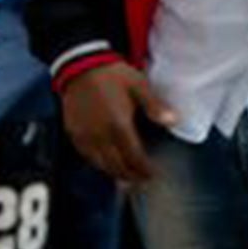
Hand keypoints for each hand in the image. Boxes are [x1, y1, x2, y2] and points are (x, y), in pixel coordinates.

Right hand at [60, 62, 176, 184]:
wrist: (81, 66)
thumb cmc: (112, 75)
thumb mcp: (139, 85)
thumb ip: (155, 106)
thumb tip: (173, 121)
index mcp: (118, 125)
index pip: (133, 157)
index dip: (144, 170)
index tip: (153, 176)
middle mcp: (100, 136)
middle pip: (116, 166)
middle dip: (131, 176)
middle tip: (142, 182)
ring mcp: (85, 136)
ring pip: (100, 165)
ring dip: (115, 174)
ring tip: (127, 179)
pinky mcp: (74, 134)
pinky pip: (87, 157)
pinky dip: (99, 164)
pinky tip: (107, 164)